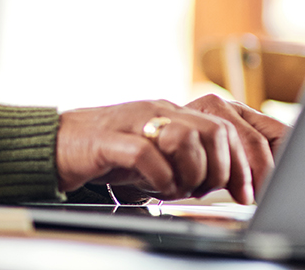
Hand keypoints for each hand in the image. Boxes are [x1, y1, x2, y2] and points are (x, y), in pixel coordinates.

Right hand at [55, 96, 286, 203]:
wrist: (56, 144)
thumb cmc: (110, 153)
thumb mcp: (158, 154)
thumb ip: (191, 159)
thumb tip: (231, 181)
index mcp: (174, 113)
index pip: (227, 127)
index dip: (246, 163)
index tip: (247, 194)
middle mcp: (159, 111)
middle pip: (215, 131)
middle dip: (221, 171)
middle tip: (203, 192)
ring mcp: (134, 122)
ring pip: (186, 138)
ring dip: (190, 173)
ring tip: (175, 189)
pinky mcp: (109, 140)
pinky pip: (146, 153)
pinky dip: (158, 177)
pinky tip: (152, 188)